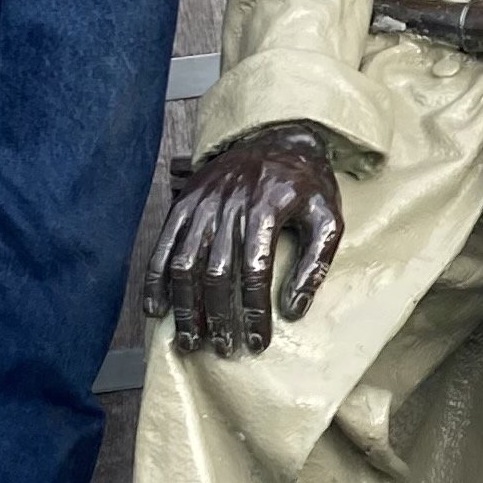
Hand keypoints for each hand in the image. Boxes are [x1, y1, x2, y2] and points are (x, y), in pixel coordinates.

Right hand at [143, 125, 343, 355]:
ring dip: (185, 307)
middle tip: (224, 349)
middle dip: (219, 317)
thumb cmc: (306, 182)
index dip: (254, 311)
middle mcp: (229, 203)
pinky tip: (155, 309)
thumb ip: (316, 263)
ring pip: (184, 262)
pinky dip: (154, 278)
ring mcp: (202, 202)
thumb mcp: (328, 216)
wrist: (276, 133)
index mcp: (266, 205)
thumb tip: (294, 311)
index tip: (258, 342)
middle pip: (216, 272)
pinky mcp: (184, 202)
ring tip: (191, 341)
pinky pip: (162, 244)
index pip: (256, 269)